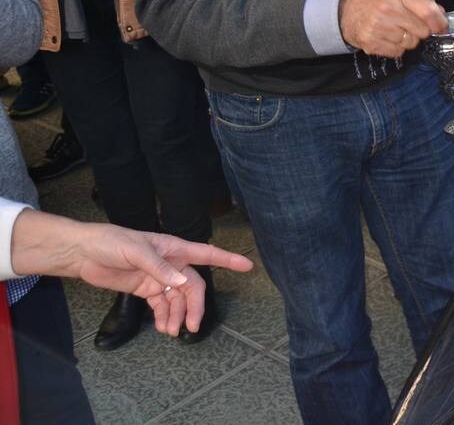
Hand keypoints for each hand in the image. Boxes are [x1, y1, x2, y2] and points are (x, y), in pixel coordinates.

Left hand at [10, 210, 251, 336]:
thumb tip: (181, 282)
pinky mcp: (145, 288)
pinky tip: (162, 327)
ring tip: (171, 332)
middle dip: (195, 306)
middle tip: (191, 327)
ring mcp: (159, 277)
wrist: (83, 253)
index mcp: (173, 248)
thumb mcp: (135, 251)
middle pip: (193, 286)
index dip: (228, 260)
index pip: (206, 254)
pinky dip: (164, 317)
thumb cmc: (111, 242)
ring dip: (177, 315)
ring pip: (178, 299)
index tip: (247, 266)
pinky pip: (162, 305)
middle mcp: (171, 263)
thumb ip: (159, 267)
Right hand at [338, 0, 448, 57]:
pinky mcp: (371, 43)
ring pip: (411, 43)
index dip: (440, 22)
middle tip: (411, 24)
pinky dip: (397, 47)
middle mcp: (388, 10)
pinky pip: (398, 52)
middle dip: (422, 30)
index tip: (442, 26)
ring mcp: (378, 28)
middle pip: (422, 31)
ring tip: (397, 29)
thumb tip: (441, 16)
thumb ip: (420, 1)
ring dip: (409, 39)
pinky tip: (388, 37)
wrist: (345, 9)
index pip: (428, 12)